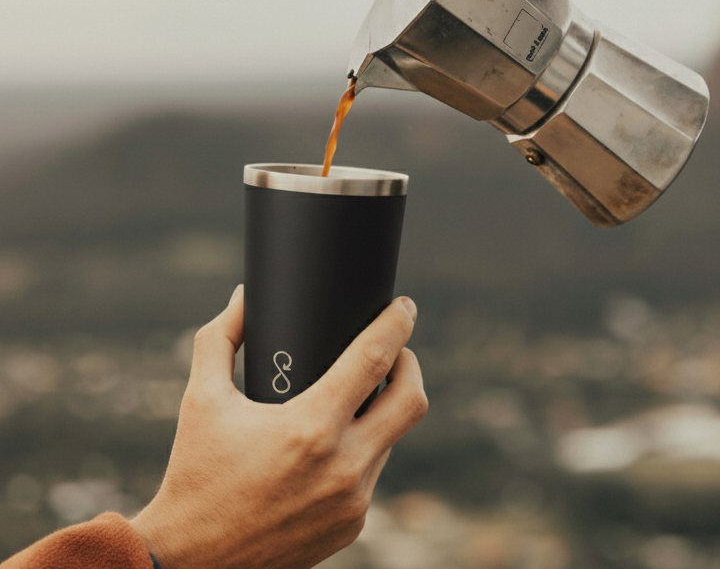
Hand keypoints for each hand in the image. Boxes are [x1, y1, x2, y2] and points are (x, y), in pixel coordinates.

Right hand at [131, 287, 426, 568]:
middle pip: (412, 400)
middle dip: (411, 364)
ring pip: (393, 437)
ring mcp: (352, 502)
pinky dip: (364, 449)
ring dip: (382, 410)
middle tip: (394, 349)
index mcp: (310, 428)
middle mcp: (342, 467)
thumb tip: (243, 296)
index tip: (404, 306)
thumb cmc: (194, 473)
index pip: (375, 360)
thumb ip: (221, 338)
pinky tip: (339, 442)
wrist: (190, 561)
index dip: (396, 324)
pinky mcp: (352, 525)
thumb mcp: (200, 399)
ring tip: (355, 395)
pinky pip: (374, 473)